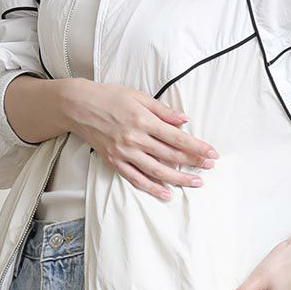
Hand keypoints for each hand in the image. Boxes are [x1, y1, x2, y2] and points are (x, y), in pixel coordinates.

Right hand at [58, 79, 217, 198]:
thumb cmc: (109, 97)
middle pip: (171, 155)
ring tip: (196, 182)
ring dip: (179, 178)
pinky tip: (166, 193)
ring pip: (157, 170)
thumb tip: (184, 120)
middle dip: (193, 162)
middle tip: (210, 167)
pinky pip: (136, 179)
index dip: (197, 147)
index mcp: (143, 120)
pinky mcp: (115, 162)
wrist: (78, 107)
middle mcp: (135, 139)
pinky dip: (152, 188)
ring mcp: (125, 153)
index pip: (177, 138)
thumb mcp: (138, 96)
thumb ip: (162, 110)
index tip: (212, 153)